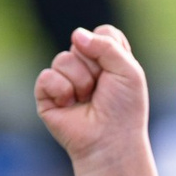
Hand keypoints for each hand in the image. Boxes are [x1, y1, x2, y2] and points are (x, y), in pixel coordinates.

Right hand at [35, 25, 159, 175]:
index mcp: (107, 59)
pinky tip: (69, 104)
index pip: (102, 33)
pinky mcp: (46, 95)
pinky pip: (47, 76)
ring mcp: (64, 80)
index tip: (118, 71)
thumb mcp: (128, 70)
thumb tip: (76, 35)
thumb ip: (107, 44)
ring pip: (63, 59)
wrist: (110, 141)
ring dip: (80, 81)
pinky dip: (61, 90)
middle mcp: (85, 67)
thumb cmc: (124, 109)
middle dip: (94, 67)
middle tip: (101, 90)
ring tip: (87, 100)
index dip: (109, 49)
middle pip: (81, 43)